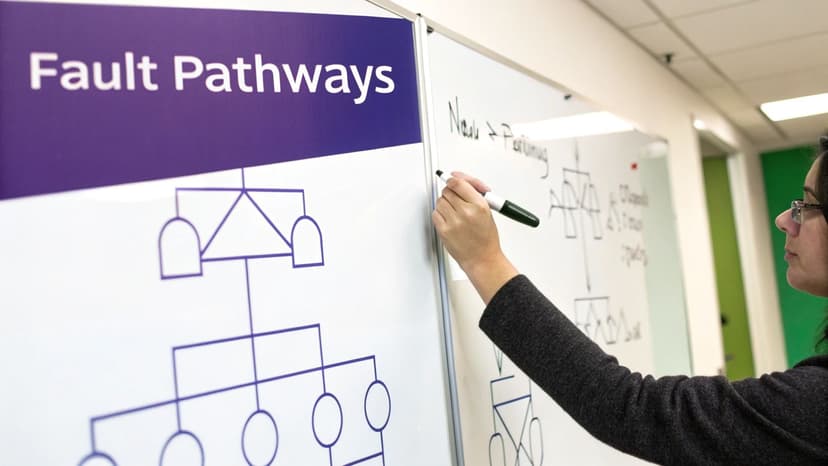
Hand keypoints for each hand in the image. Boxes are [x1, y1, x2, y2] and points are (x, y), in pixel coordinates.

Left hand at [432, 172, 517, 302]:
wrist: (482, 259)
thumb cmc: (486, 238)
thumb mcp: (488, 211)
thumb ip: (473, 193)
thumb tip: (457, 179)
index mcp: (480, 205)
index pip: (459, 183)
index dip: (453, 179)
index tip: (451, 178)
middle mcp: (466, 212)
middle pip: (448, 190)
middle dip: (451, 193)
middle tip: (457, 200)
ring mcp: (454, 222)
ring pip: (440, 201)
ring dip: (445, 203)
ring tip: (455, 212)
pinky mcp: (444, 230)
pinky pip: (435, 213)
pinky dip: (440, 214)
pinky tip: (449, 219)